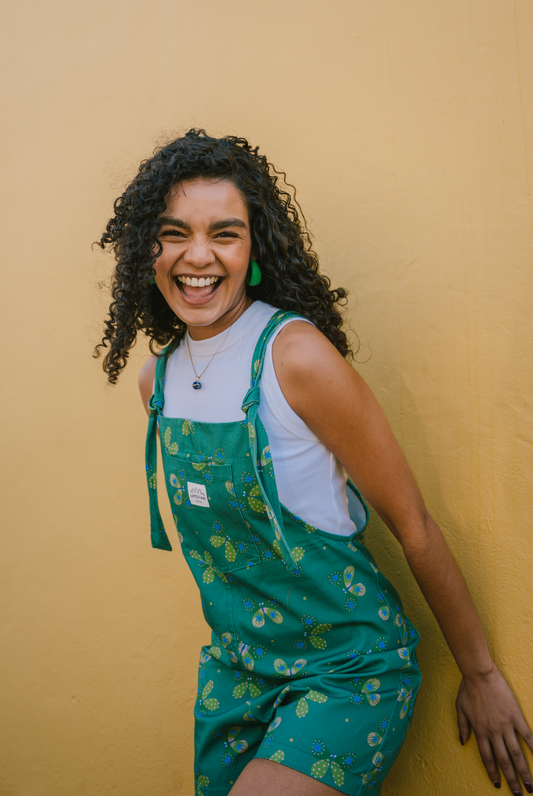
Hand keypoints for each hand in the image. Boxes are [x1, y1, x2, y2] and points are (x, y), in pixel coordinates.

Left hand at [456, 666, 532, 793]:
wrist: (479, 674)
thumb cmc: (468, 689)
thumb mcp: (460, 709)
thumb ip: (462, 727)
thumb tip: (463, 742)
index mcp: (480, 731)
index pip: (487, 758)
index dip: (492, 772)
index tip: (497, 784)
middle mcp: (493, 732)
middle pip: (504, 761)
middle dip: (511, 779)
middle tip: (518, 794)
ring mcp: (505, 725)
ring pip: (516, 753)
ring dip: (524, 771)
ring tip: (530, 785)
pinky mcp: (515, 716)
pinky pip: (527, 735)